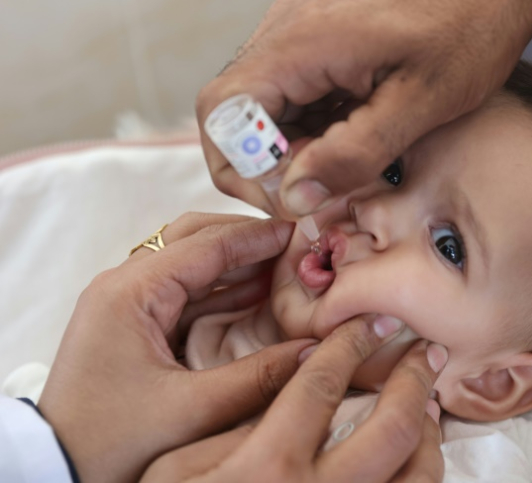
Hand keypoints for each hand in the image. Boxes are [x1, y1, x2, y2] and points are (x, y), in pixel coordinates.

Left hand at [38, 213, 316, 482]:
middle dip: (245, 238)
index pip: (205, 245)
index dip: (256, 236)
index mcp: (130, 293)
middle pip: (194, 238)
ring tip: (283, 265)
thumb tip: (315, 349)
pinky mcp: (132, 321)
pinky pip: (183, 289)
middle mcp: (123, 285)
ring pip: (189, 261)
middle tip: (292, 243)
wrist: (57, 469)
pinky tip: (255, 292)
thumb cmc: (111, 442)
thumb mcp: (192, 411)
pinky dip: (220, 286)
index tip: (298, 232)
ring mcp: (125, 301)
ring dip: (235, 261)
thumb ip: (258, 376)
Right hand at [142, 316, 447, 482]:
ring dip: (430, 431)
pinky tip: (418, 454)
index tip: (373, 323)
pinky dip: (423, 473)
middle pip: (393, 427)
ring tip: (429, 403)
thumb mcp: (174, 470)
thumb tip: (281, 382)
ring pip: (417, 474)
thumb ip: (229, 424)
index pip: (323, 383)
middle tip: (426, 354)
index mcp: (267, 466)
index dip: (353, 343)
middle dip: (414, 381)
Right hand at [196, 0, 531, 216]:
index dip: (240, 168)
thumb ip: (352, 155)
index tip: (288, 197)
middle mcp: (286, 29)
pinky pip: (290, 86)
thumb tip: (294, 196)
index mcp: (301, 44)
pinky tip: (351, 132)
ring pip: (261, 103)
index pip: (222, 115)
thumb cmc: (468, 30)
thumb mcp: (418, 106)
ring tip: (345, 161)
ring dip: (290, 145)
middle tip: (317, 190)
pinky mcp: (317, 32)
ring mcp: (298, 27)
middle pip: (234, 112)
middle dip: (266, 164)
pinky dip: (308, 122)